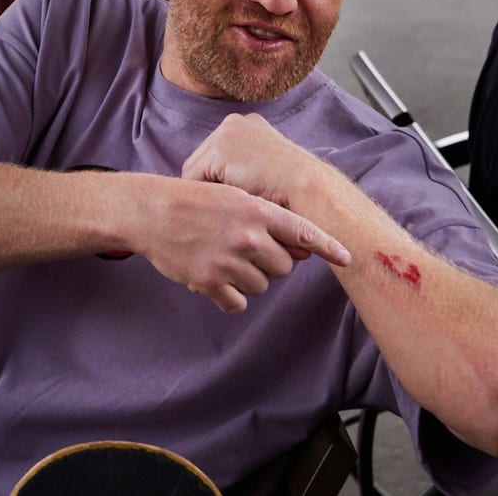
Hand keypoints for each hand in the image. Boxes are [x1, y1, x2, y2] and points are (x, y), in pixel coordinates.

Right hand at [133, 175, 350, 313]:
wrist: (149, 212)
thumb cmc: (191, 201)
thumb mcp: (231, 195)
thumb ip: (265, 217)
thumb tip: (299, 246)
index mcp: (255, 210)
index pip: (303, 232)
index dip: (329, 247)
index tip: (348, 258)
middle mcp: (247, 237)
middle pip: (284, 266)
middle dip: (270, 262)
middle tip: (244, 249)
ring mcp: (229, 261)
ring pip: (262, 285)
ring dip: (248, 278)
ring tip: (223, 258)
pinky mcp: (211, 283)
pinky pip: (238, 302)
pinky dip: (230, 296)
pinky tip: (214, 278)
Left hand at [182, 114, 326, 211]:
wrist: (311, 191)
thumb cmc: (294, 190)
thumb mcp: (267, 167)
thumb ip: (242, 165)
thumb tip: (212, 182)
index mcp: (247, 123)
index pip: (215, 154)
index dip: (220, 179)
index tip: (233, 197)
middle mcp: (234, 121)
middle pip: (202, 160)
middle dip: (211, 183)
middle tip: (226, 205)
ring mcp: (225, 133)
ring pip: (195, 171)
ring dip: (209, 191)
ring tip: (228, 206)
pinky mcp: (218, 151)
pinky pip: (194, 180)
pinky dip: (206, 196)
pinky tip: (225, 206)